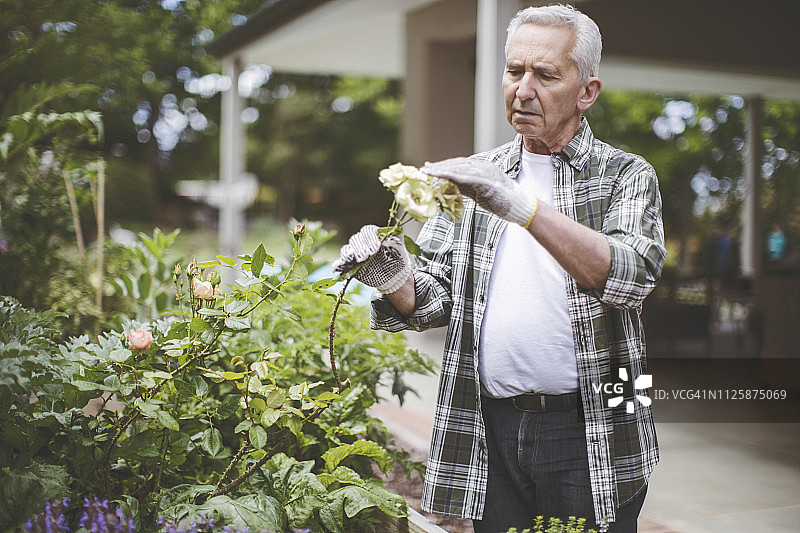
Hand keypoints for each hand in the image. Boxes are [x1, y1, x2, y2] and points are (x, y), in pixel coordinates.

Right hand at [332, 225, 412, 293]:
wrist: (393, 276)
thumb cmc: (397, 260)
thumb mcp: (399, 250)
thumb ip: (393, 244)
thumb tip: (385, 240)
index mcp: (374, 235)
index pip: (367, 231)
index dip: (370, 238)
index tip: (376, 249)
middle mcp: (362, 242)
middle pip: (356, 239)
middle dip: (360, 248)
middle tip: (366, 256)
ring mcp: (355, 253)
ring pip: (346, 249)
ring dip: (349, 254)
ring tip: (353, 260)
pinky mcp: (350, 265)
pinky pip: (340, 263)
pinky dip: (338, 265)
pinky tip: (338, 267)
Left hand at [421, 157, 537, 226]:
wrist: (520, 207)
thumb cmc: (501, 201)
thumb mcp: (479, 192)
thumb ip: (465, 187)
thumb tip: (448, 187)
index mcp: (482, 168)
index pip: (459, 165)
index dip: (443, 166)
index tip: (429, 169)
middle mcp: (484, 167)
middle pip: (457, 164)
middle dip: (439, 167)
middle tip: (424, 170)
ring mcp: (487, 173)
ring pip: (460, 169)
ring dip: (443, 170)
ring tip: (429, 173)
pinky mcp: (489, 182)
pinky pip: (468, 178)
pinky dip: (454, 176)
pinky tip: (442, 178)